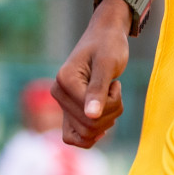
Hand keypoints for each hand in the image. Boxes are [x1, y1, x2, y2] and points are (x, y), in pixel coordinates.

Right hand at [52, 0, 129, 147]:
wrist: (105, 37)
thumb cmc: (108, 45)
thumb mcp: (108, 64)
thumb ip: (98, 90)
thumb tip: (90, 117)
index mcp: (64, 81)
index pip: (89, 113)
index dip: (110, 103)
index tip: (115, 83)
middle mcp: (58, 94)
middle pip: (88, 127)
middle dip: (111, 112)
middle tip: (115, 90)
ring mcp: (63, 104)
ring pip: (87, 134)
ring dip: (108, 119)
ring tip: (111, 95)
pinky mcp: (70, 110)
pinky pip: (76, 137)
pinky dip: (95, 133)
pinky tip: (105, 117)